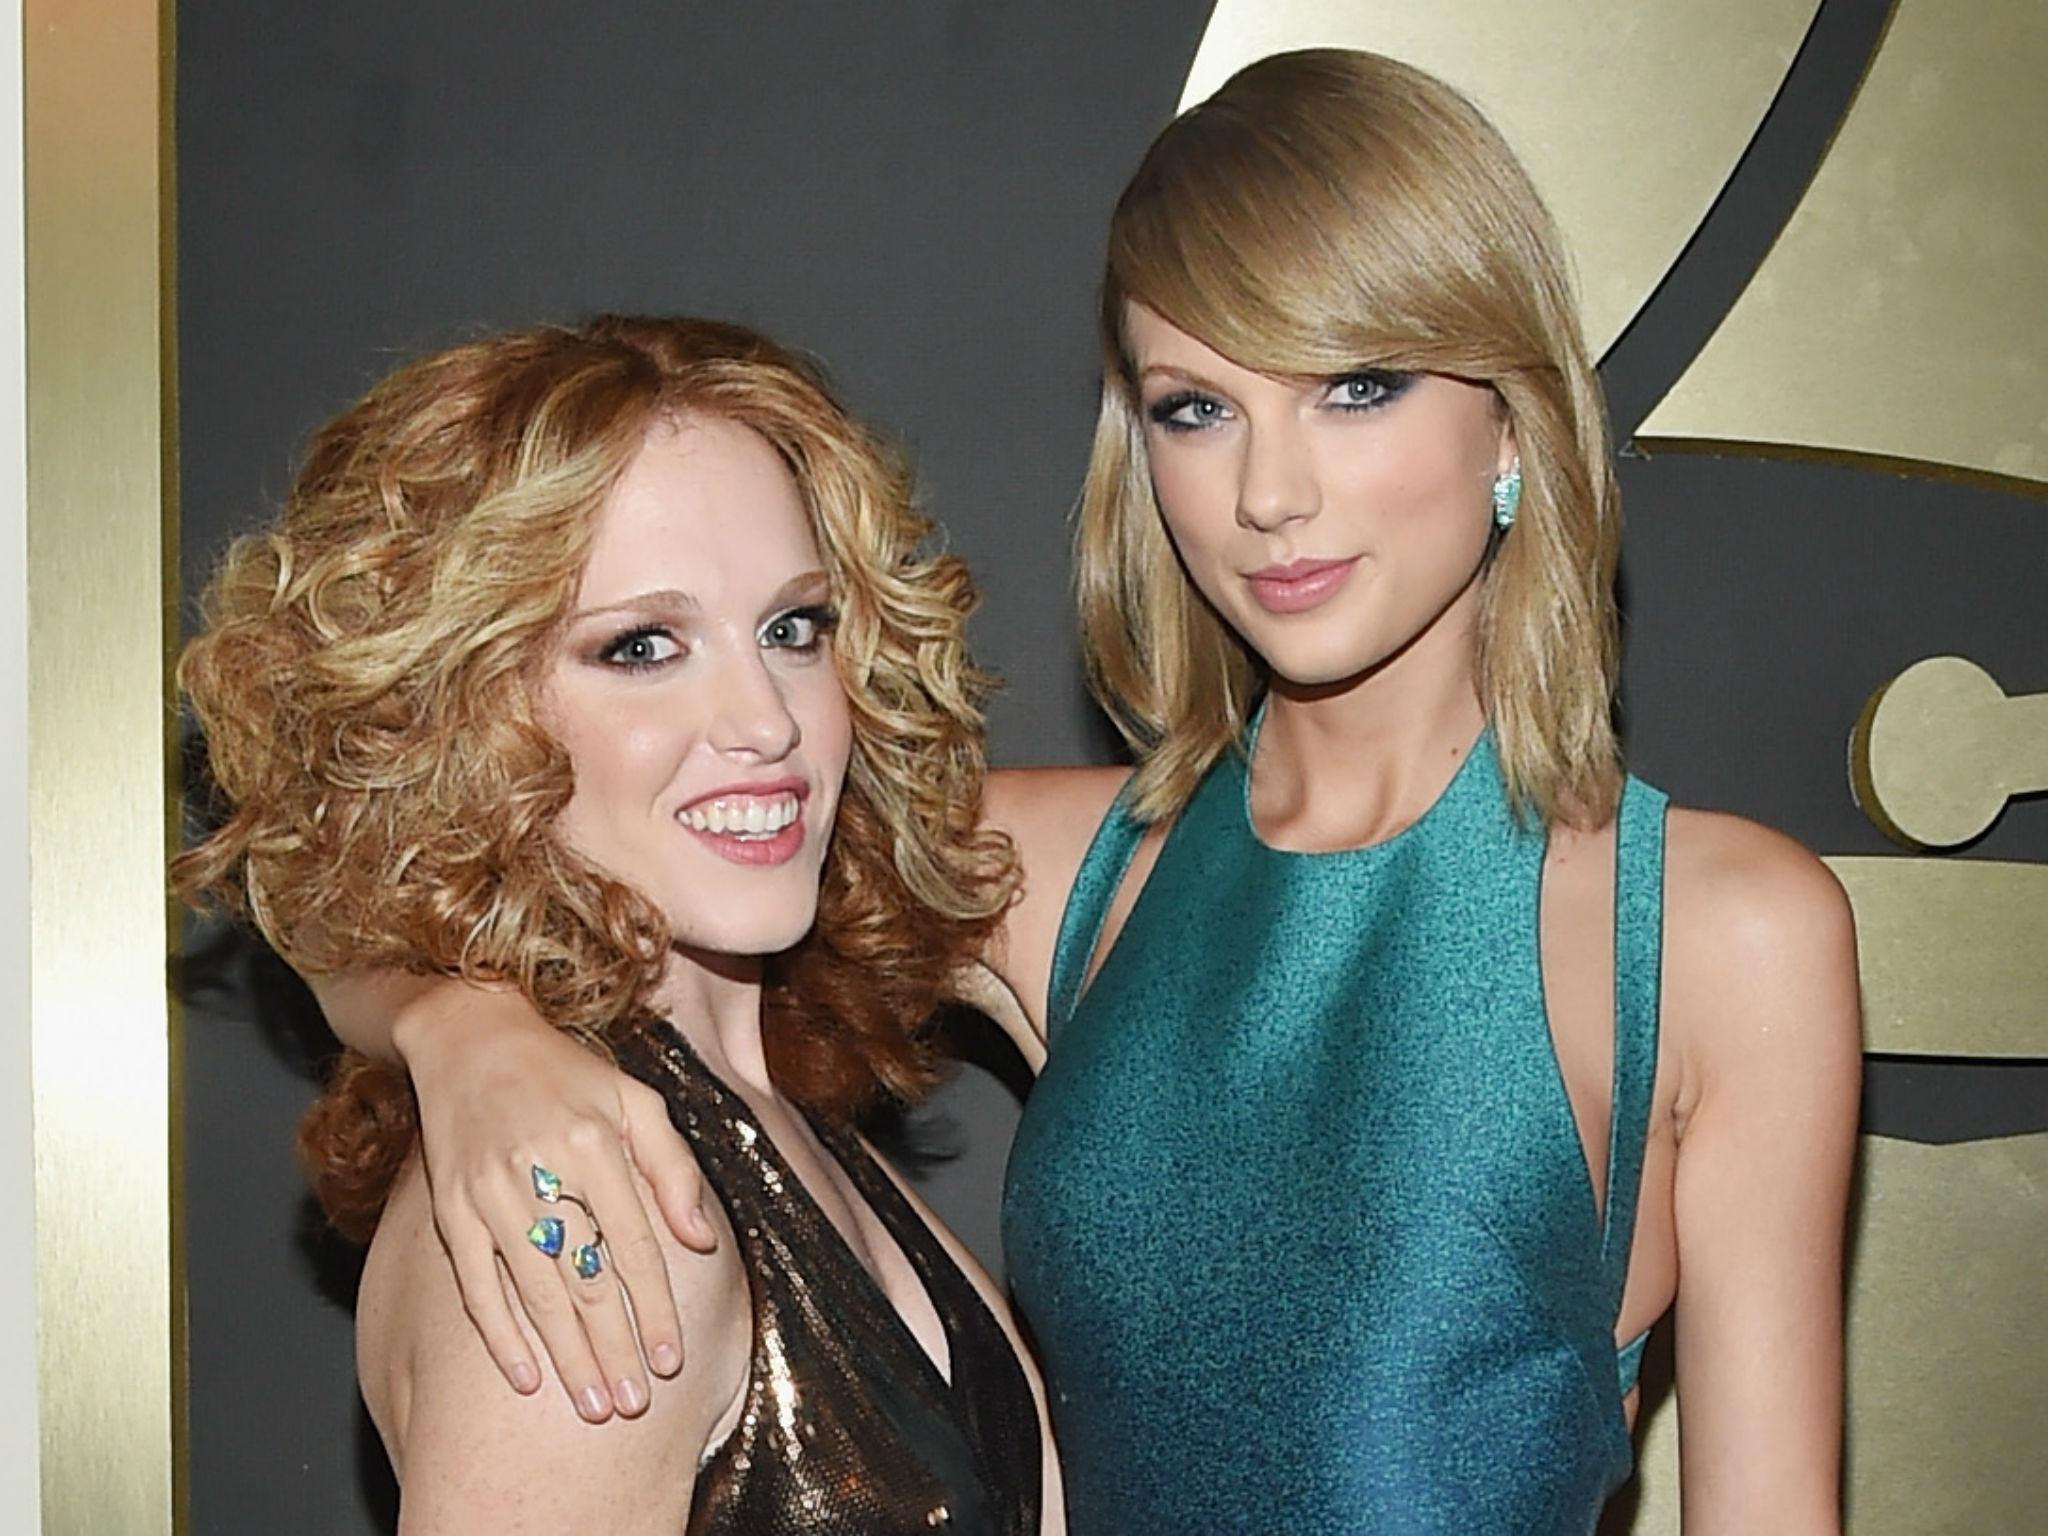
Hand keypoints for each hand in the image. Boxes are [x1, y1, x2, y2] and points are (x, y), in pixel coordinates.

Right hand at [394, 987, 718, 1421]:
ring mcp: (488, 1192)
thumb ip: (674, 1167)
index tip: (671, 1359)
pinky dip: (499, 1336)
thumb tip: (701, 1240)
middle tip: (633, 1405)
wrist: (470, 1039)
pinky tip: (525, 1378)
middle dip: (613, 1349)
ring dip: (565, 1356)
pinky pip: (475, 1284)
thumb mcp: (635, 1099)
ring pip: (534, 1292)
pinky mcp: (449, 1209)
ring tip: (593, 1406)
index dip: (654, 1307)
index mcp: (595, 1142)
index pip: (634, 1244)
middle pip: (584, 1278)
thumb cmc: (567, 1074)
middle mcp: (540, 1169)